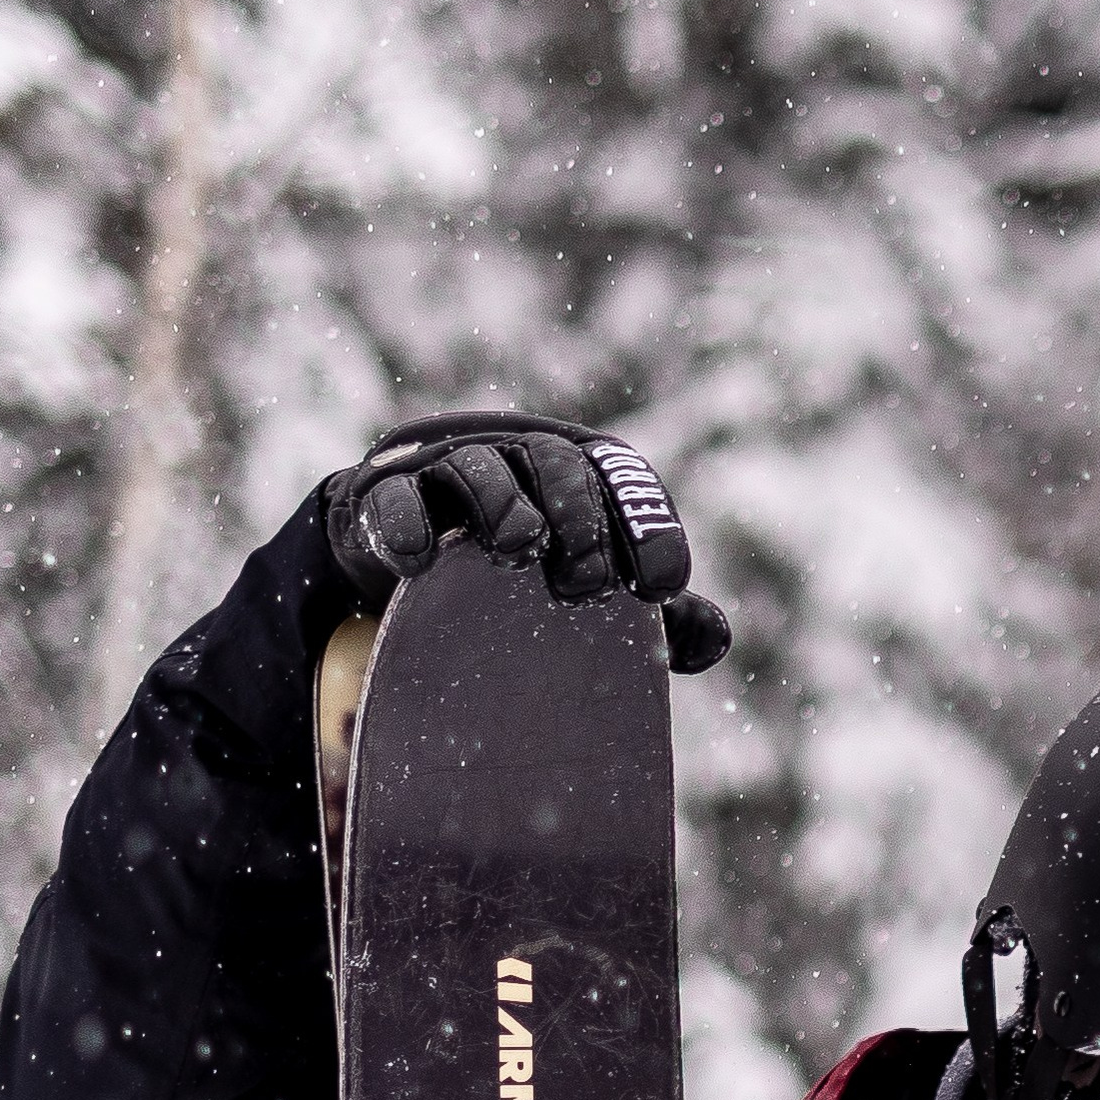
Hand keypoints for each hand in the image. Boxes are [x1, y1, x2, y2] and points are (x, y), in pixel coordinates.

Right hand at [322, 411, 732, 668]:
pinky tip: (419, 563)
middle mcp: (515, 463)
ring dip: (503, 504)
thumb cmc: (518, 583)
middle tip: (586, 578)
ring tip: (518, 549)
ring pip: (478, 468)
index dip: (648, 526)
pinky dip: (407, 526)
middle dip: (579, 514)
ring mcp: (447, 476)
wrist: (406, 573)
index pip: (622, 478)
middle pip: (556, 463)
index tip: (662, 587)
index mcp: (575, 479)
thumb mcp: (587, 598)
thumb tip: (715, 636)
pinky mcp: (384, 501)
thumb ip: (653, 619)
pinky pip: (396, 501)